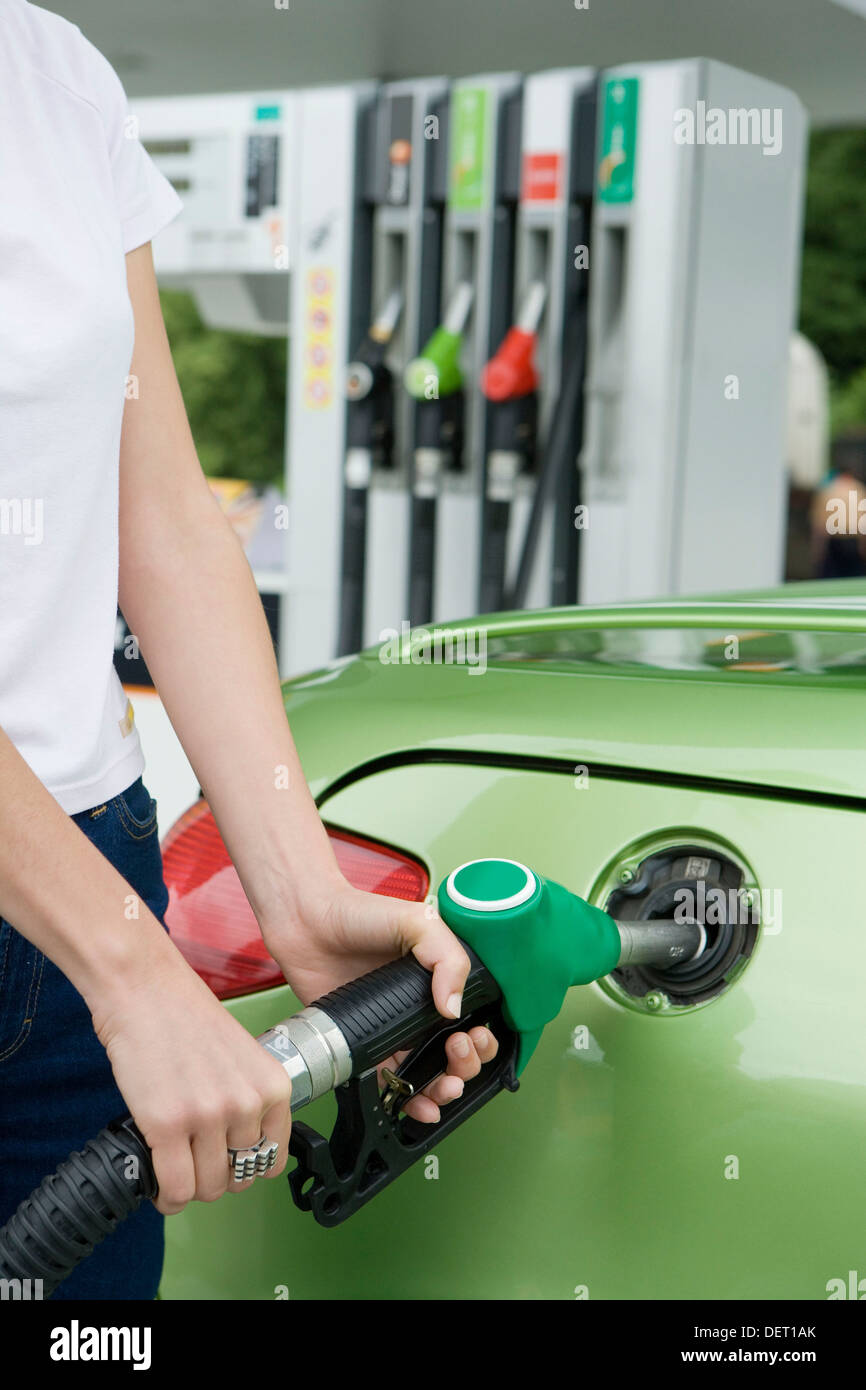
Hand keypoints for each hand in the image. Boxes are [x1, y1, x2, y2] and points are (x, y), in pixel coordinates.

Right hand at [88, 929, 292, 1214]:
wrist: (147, 990)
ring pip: (207, 1188)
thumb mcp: (244, 1057)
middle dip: (214, 1176)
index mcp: (273, 1086)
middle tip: (193, 1160)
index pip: (272, 1158)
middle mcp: (247, 1103)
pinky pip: (176, 1188)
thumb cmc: (188, 1018)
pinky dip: (167, 1196)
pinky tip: (158, 1183)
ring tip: (174, 1168)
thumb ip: (250, 1099)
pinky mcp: (166, 1124)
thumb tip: (241, 1152)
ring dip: (188, 1186)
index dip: (245, 1167)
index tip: (226, 1162)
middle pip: (238, 1177)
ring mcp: (208, 1115)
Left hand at [259, 879, 499, 1122]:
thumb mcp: (417, 922)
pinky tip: (420, 1106)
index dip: (483, 1037)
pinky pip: (393, 1084)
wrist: (308, 922)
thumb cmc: (359, 913)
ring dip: (446, 1089)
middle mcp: (420, 1008)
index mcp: (440, 980)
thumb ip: (448, 958)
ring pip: (431, 1075)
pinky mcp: (366, 1046)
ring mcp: (394, 1030)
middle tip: (457, 1050)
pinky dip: (411, 1103)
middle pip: (459, 1053)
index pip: (476, 1019)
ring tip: (445, 1084)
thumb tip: (456, 1008)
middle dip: (469, 1064)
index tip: (475, 1035)